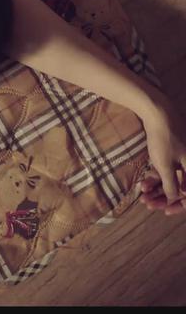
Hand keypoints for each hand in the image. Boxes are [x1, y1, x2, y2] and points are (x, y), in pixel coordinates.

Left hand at [138, 96, 185, 214]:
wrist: (157, 113)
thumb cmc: (163, 139)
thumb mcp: (165, 165)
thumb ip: (171, 184)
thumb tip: (174, 199)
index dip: (179, 204)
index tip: (166, 211)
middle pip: (182, 187)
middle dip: (165, 197)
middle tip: (148, 204)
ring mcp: (183, 158)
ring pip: (173, 179)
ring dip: (158, 189)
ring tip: (143, 195)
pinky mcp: (174, 152)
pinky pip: (168, 169)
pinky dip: (157, 177)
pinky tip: (144, 184)